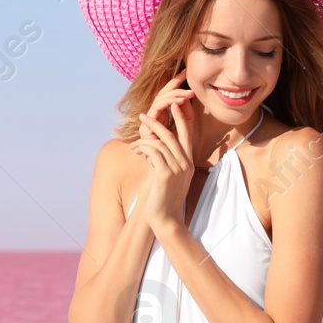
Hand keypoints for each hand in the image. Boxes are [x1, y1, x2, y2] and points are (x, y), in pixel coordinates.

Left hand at [129, 72, 195, 234]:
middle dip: (159, 121)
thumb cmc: (164, 198)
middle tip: (145, 114)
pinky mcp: (165, 174)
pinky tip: (135, 150)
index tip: (174, 103)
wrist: (165, 219)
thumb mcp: (169, 176)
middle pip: (173, 133)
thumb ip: (166, 160)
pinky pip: (154, 152)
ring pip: (161, 142)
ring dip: (145, 136)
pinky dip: (143, 148)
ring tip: (134, 139)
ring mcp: (177, 168)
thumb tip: (157, 146)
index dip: (181, 117)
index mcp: (188, 162)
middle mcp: (186, 163)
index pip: (187, 134)